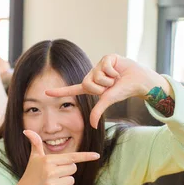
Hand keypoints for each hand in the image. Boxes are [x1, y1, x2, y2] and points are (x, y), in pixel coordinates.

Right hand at [13, 130, 99, 184]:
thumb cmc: (32, 173)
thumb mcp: (34, 157)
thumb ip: (35, 143)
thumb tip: (27, 131)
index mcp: (48, 160)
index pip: (71, 157)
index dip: (85, 156)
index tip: (97, 155)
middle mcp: (50, 171)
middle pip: (73, 168)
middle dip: (67, 170)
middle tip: (55, 172)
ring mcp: (51, 183)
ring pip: (71, 179)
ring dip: (65, 181)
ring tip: (52, 181)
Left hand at [46, 54, 169, 127]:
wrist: (138, 81)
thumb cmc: (124, 90)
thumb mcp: (108, 100)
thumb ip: (98, 111)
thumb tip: (93, 126)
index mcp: (91, 86)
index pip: (72, 89)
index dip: (59, 92)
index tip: (45, 93)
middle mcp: (93, 75)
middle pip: (87, 83)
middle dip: (102, 87)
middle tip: (111, 85)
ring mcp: (98, 66)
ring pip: (96, 75)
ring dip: (109, 78)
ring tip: (116, 77)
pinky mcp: (106, 58)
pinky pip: (105, 66)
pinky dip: (114, 70)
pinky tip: (119, 70)